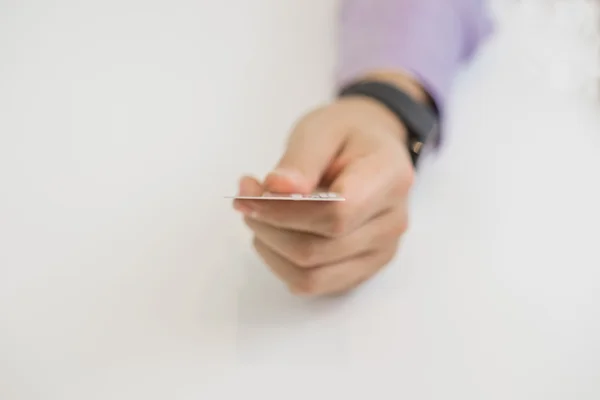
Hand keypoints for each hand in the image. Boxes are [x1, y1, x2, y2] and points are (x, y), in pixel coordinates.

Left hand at [233, 95, 414, 295]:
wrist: (372, 149)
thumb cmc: (346, 135)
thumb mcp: (320, 130)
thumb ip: (300, 161)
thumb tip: (276, 190)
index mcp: (389, 180)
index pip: (336, 215)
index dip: (285, 212)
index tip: (249, 195)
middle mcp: (392, 223)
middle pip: (319, 249)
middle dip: (269, 227)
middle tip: (246, 198)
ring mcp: (380, 252)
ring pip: (311, 275)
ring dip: (271, 248)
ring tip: (258, 215)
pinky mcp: (362, 269)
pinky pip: (313, 284)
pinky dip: (281, 263)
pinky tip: (274, 234)